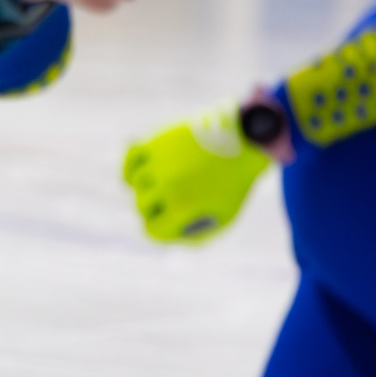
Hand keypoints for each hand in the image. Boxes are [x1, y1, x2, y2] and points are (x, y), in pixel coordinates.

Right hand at [122, 103, 271, 243]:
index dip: (160, 229)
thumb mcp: (225, 215)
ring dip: (147, 185)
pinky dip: (131, 166)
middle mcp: (166, 185)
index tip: (166, 223)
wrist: (245, 139)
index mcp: (183, 207)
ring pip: (136, 183)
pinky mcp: (155, 141)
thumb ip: (197, 233)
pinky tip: (141, 170)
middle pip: (141, 206)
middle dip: (153, 207)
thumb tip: (172, 237)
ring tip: (162, 181)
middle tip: (166, 201)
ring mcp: (158, 162)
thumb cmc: (234, 181)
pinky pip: (130, 158)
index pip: (152, 230)